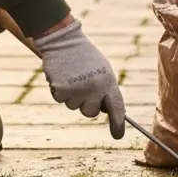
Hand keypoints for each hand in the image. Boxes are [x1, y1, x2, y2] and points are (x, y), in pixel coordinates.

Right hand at [31, 19, 126, 138]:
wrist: (63, 41)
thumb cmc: (85, 56)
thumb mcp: (102, 70)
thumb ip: (106, 89)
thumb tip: (106, 110)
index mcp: (108, 82)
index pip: (117, 108)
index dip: (118, 124)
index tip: (118, 135)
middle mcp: (94, 88)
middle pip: (91, 112)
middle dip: (87, 105)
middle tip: (83, 86)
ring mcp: (77, 90)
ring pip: (74, 106)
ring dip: (71, 95)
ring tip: (72, 75)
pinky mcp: (61, 90)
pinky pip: (60, 99)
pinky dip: (59, 91)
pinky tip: (62, 76)